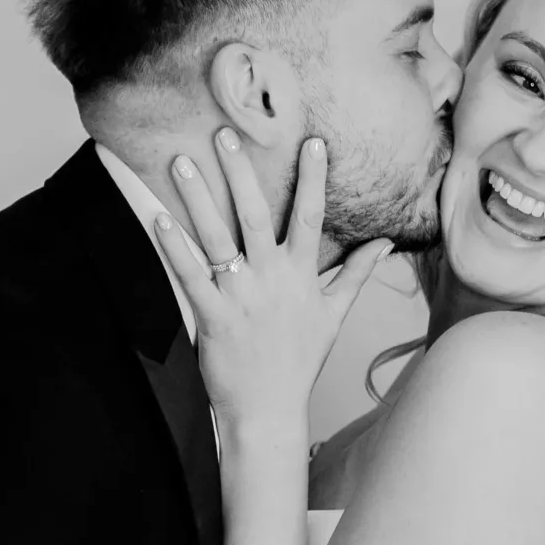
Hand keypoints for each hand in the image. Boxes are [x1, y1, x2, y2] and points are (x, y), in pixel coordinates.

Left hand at [156, 129, 389, 433]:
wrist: (269, 411)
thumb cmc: (300, 361)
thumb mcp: (334, 315)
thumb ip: (357, 274)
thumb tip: (385, 244)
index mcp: (302, 277)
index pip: (312, 218)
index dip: (313, 179)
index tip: (312, 142)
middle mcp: (272, 280)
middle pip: (257, 215)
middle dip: (240, 172)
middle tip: (225, 133)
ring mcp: (241, 297)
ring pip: (218, 237)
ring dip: (198, 197)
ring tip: (181, 161)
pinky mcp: (212, 316)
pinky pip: (190, 274)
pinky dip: (174, 246)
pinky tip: (159, 217)